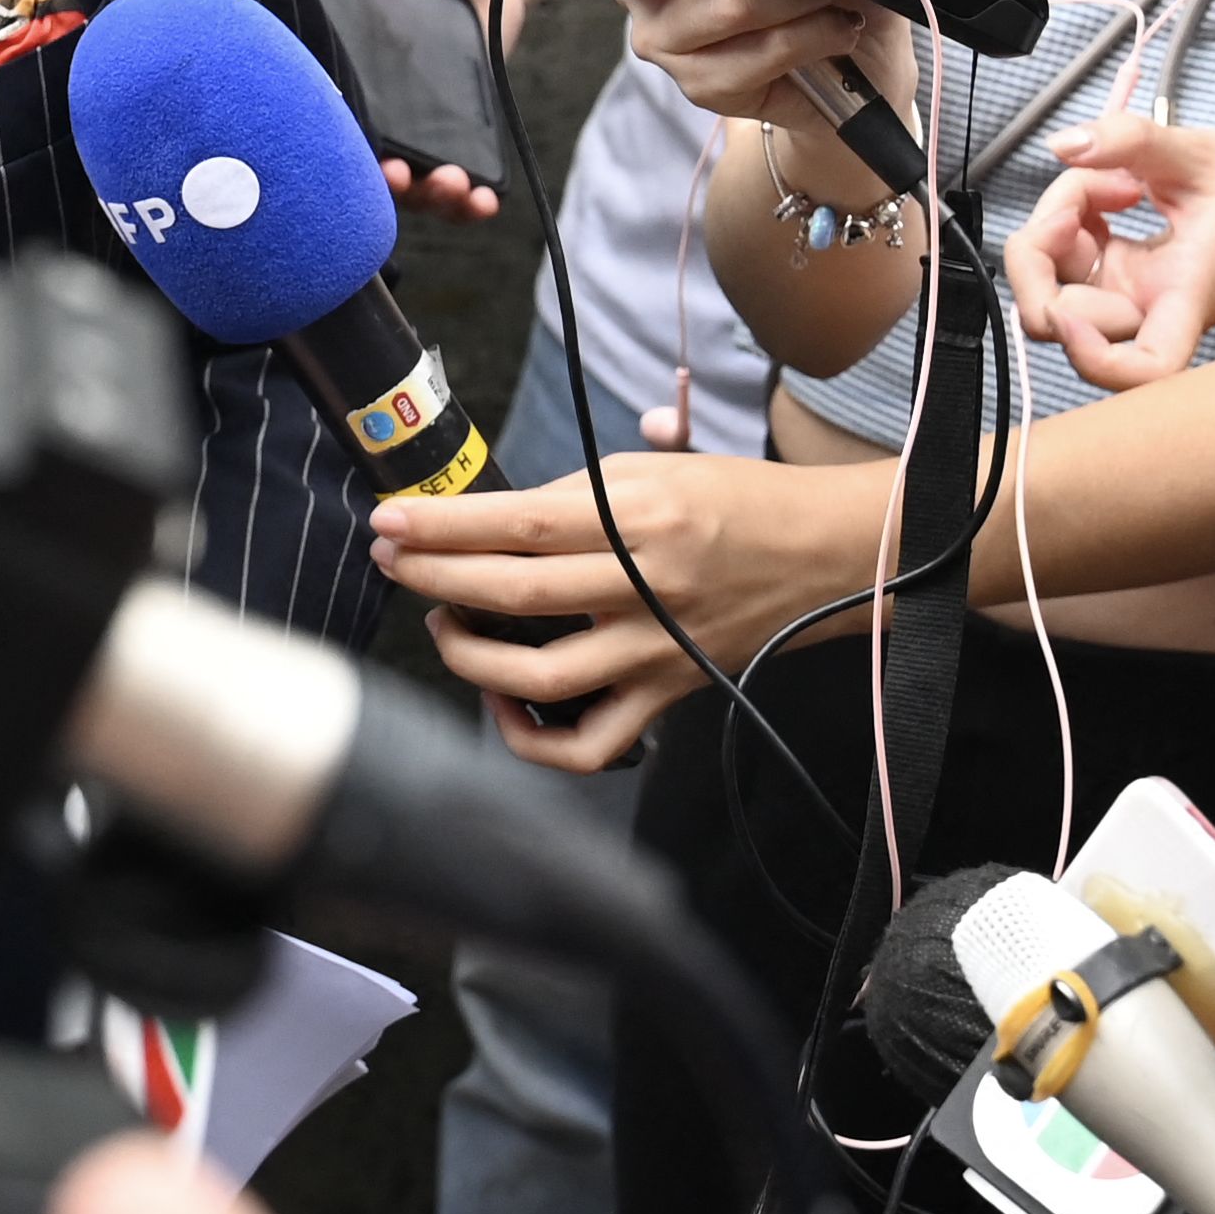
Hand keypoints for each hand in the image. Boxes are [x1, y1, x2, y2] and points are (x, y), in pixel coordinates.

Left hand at [370, 451, 891, 772]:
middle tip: (390, 558)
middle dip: (433, 576)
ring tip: (441, 622)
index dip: (442, 526)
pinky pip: (588, 744)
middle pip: (514, 593)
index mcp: (641, 516)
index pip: (518, 523)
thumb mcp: (653, 468)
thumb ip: (571, 494)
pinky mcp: (666, 696)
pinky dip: (529, 736)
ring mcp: (655, 651)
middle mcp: (646, 587)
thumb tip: (488, 520)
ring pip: (538, 678)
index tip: (388, 520)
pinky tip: (500, 701)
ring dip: (467, 655)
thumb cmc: (734, 500)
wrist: (826, 555)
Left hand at [1001, 113, 1214, 389]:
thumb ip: (1132, 140)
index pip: (1141, 368)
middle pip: (1057, 314)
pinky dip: (1070, 221)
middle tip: (1087, 182)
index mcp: (1184, 293)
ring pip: (1053, 278)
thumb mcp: (1204, 152)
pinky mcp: (1123, 280)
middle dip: (1043, 241)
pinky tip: (1110, 190)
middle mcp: (1150, 308)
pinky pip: (1067, 260)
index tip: (1068, 304)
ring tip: (1116, 179)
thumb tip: (1063, 144)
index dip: (1090, 355)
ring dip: (1059, 221)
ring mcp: (1132, 297)